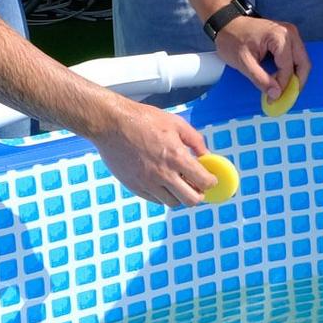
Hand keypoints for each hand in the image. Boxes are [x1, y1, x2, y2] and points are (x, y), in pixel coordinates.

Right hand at [87, 101, 216, 206]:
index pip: (203, 181)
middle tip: (198, 186)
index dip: (211, 182)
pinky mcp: (134, 187)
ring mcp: (147, 183)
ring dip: (180, 195)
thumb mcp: (175, 123)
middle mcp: (163, 174)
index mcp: (176, 157)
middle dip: (199, 195)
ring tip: (179, 182)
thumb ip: (195, 140)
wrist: (111, 125)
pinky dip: (163, 195)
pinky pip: (155, 200)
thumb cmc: (143, 120)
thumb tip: (206, 155)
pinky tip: (163, 182)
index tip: (211, 179)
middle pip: (191, 200)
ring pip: (173, 203)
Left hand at [215, 14, 309, 101]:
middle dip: (297, 83)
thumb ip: (260, 79)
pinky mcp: (288, 36)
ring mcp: (291, 33)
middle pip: (303, 63)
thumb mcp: (243, 62)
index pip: (288, 67)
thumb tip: (276, 94)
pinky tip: (281, 78)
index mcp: (279, 37)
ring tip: (283, 89)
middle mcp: (290, 33)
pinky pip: (296, 56)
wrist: (226, 24)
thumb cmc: (232, 40)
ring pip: (302, 60)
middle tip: (286, 97)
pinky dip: (292, 69)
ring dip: (296, 77)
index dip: (283, 86)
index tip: (273, 99)